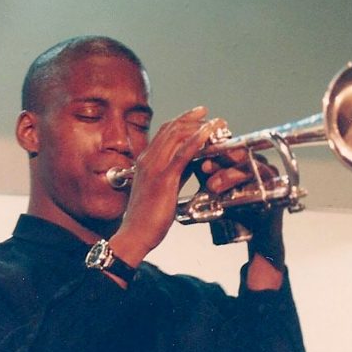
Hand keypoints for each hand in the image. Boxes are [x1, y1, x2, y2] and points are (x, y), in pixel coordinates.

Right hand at [110, 107, 229, 265]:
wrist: (134, 235)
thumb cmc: (147, 218)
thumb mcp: (162, 189)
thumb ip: (175, 173)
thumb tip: (191, 164)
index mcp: (145, 161)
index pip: (164, 132)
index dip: (184, 120)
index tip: (200, 116)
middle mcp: (148, 160)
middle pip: (171, 128)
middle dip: (194, 119)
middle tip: (213, 118)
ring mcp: (154, 168)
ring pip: (176, 136)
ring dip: (199, 127)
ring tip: (216, 125)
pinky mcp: (163, 179)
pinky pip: (182, 154)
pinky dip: (196, 141)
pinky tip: (208, 134)